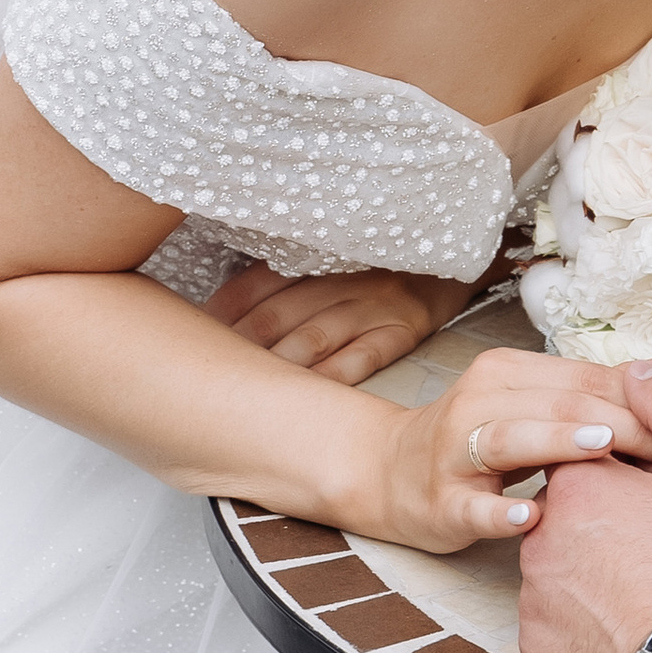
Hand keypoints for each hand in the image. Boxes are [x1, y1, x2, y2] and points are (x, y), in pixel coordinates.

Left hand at [206, 259, 459, 383]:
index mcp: (320, 257)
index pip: (258, 283)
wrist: (454, 260)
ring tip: (246, 392)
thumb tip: (224, 314)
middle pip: (279, 314)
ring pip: (315, 337)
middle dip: (241, 345)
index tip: (197, 335)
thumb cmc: (385, 266)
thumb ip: (290, 279)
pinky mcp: (403, 328)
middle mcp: (343, 278)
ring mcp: (374, 304)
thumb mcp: (337, 257)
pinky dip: (333, 376)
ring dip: (277, 364)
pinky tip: (309, 395)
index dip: (226, 310)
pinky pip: (362, 356)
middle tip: (208, 373)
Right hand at [351, 348, 651, 554]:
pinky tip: (529, 515)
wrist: (389, 474)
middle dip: (623, 421)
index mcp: (513, 373)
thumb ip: (606, 389)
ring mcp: (457, 451)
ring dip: (559, 441)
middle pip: (561, 403)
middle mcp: (482, 400)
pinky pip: (472, 506)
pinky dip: (500, 510)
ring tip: (604, 447)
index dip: (647, 394)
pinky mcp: (441, 501)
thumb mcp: (541, 404)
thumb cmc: (482, 440)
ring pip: (513, 438)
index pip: (589, 378)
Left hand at [517, 369, 651, 652]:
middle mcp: (540, 541)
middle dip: (616, 526)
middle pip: (576, 518)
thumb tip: (641, 370)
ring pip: (567, 575)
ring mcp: (535, 606)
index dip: (637, 473)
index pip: (591, 457)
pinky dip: (592, 632)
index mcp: (577, 485)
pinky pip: (562, 634)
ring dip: (600, 578)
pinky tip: (636, 632)